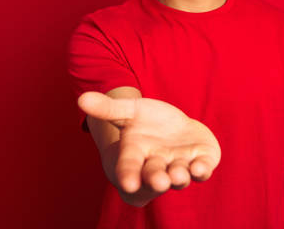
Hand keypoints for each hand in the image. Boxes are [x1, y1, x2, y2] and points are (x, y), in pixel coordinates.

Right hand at [78, 92, 220, 206]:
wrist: (172, 128)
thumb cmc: (145, 121)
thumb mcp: (127, 111)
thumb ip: (108, 109)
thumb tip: (81, 99)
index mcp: (136, 156)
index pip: (129, 167)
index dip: (128, 175)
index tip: (128, 183)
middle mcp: (158, 166)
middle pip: (155, 176)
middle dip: (157, 179)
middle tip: (160, 181)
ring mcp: (180, 166)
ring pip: (180, 176)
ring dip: (180, 176)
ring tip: (179, 174)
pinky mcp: (201, 161)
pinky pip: (202, 170)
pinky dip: (202, 170)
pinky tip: (201, 167)